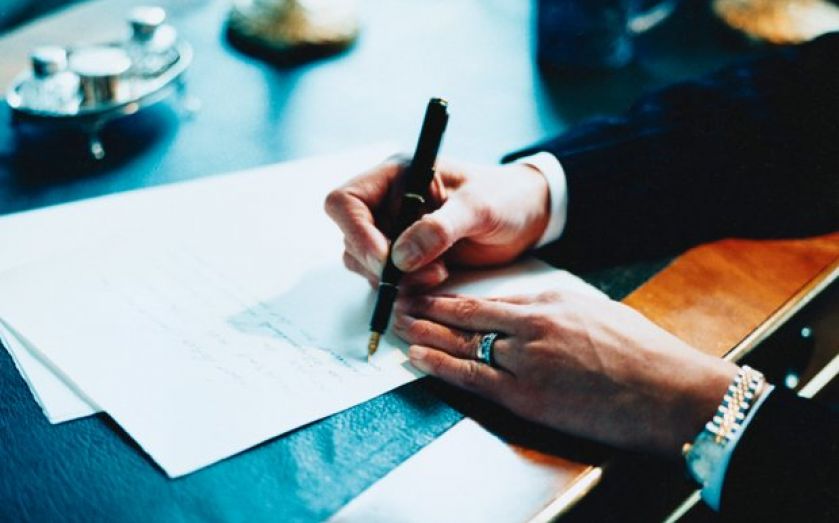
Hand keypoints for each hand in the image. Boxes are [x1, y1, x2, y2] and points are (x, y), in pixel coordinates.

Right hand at [324, 157, 549, 287]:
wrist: (526, 215)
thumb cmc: (505, 197)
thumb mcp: (478, 207)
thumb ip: (440, 228)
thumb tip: (400, 257)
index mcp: (395, 176)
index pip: (345, 202)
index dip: (356, 233)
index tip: (386, 260)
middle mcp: (386, 203)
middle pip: (351, 239)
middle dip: (382, 265)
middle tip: (427, 273)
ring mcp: (393, 232)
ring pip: (365, 264)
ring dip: (396, 280)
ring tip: (440, 273)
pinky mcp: (406, 258)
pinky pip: (387, 280)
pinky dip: (405, 288)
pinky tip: (438, 279)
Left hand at [394, 291, 739, 456]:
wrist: (670, 391)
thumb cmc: (642, 353)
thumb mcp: (595, 312)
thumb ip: (554, 309)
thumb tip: (523, 311)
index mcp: (549, 303)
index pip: (486, 298)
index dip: (450, 297)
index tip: (428, 294)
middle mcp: (531, 327)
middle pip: (466, 315)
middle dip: (428, 309)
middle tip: (399, 303)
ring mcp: (526, 362)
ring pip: (462, 343)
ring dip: (426, 333)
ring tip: (399, 326)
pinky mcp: (528, 397)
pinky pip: (472, 378)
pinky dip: (441, 365)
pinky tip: (418, 356)